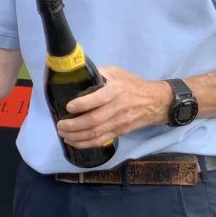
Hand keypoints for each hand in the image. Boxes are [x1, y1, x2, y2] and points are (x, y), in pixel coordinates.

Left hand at [56, 66, 170, 148]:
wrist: (156, 102)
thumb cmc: (133, 85)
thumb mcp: (117, 73)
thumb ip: (99, 73)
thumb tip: (77, 74)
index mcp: (116, 90)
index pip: (98, 99)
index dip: (82, 105)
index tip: (68, 107)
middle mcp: (118, 107)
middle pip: (93, 121)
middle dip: (73, 125)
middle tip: (60, 125)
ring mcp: (119, 122)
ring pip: (95, 133)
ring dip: (76, 136)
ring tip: (63, 134)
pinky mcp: (120, 132)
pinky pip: (101, 140)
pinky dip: (85, 144)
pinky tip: (74, 142)